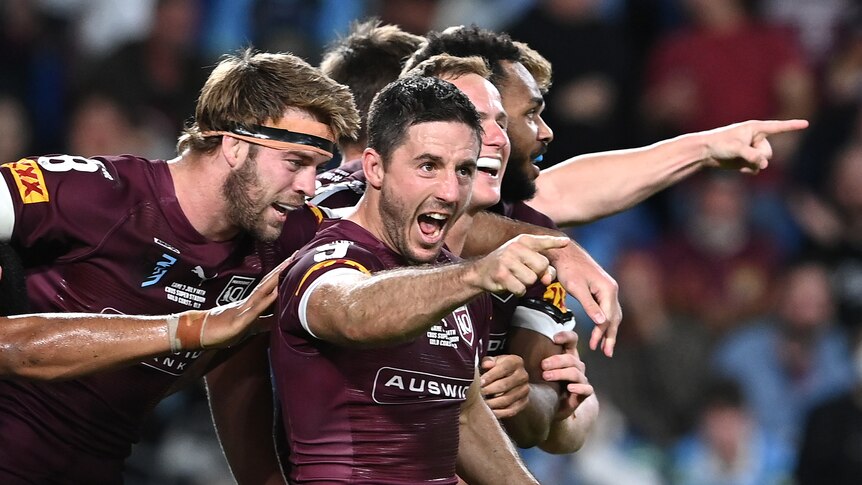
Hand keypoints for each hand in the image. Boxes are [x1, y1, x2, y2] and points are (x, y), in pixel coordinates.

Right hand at [199, 257, 290, 347]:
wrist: (198, 333)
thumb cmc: (223, 330)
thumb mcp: (249, 327)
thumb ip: (263, 322)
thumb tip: (279, 319)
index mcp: (251, 303)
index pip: (269, 286)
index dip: (282, 274)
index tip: (294, 261)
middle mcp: (249, 302)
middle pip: (268, 283)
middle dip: (282, 269)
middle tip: (296, 254)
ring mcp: (244, 310)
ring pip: (263, 291)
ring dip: (276, 279)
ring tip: (289, 265)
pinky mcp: (240, 321)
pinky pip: (255, 310)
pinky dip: (266, 301)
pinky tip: (276, 293)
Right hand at [468, 235, 567, 295]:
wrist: (481, 272)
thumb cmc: (507, 266)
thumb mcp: (524, 260)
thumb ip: (542, 267)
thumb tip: (549, 279)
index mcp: (522, 241)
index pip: (542, 241)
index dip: (555, 242)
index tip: (566, 242)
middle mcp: (515, 247)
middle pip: (542, 266)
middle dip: (536, 274)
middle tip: (523, 272)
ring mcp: (507, 260)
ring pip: (531, 279)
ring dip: (525, 284)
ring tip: (514, 277)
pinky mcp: (501, 274)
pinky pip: (521, 289)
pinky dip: (517, 291)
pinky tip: (508, 284)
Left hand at [480, 354, 529, 418]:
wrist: (510, 378)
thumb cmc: (497, 368)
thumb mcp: (493, 361)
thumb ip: (488, 361)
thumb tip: (486, 364)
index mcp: (515, 362)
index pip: (503, 368)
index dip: (490, 376)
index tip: (479, 383)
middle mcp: (523, 375)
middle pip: (505, 385)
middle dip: (489, 390)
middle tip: (478, 394)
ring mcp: (525, 390)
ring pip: (507, 399)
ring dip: (493, 402)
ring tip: (482, 403)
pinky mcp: (524, 402)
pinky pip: (511, 410)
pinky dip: (499, 412)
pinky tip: (490, 411)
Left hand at [541, 331, 593, 420]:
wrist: (557, 407)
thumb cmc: (548, 385)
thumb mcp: (541, 369)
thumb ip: (535, 357)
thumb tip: (517, 345)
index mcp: (568, 355)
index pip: (572, 340)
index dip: (566, 336)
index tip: (554, 338)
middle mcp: (576, 365)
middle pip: (571, 358)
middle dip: (556, 360)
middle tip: (543, 365)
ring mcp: (581, 379)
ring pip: (575, 372)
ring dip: (561, 373)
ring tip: (547, 376)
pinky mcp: (584, 393)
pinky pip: (586, 388)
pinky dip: (579, 388)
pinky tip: (569, 388)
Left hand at [544, 240, 620, 356]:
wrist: (564, 252)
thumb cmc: (568, 269)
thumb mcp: (577, 288)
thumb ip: (589, 305)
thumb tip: (602, 323)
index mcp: (608, 289)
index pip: (608, 317)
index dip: (601, 333)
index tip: (594, 347)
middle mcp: (612, 289)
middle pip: (614, 317)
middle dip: (610, 336)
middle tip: (606, 353)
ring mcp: (608, 288)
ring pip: (613, 314)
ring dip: (609, 330)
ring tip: (605, 346)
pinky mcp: (602, 288)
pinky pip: (607, 308)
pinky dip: (605, 320)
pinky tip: (602, 328)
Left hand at [702, 119, 808, 173]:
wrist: (706, 152)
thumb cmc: (719, 144)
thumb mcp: (736, 148)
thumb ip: (752, 156)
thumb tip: (764, 164)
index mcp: (756, 128)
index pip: (778, 127)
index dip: (793, 126)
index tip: (806, 123)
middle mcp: (757, 138)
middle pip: (769, 152)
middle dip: (759, 157)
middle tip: (744, 154)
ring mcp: (753, 149)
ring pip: (764, 161)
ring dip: (753, 164)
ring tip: (739, 160)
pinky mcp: (748, 160)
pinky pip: (757, 168)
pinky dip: (749, 169)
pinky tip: (739, 167)